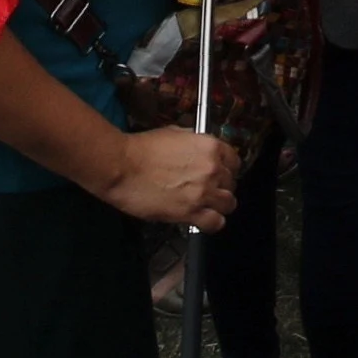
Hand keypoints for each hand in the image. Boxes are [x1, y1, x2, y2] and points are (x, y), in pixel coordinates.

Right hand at [98, 125, 241, 230]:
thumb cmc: (141, 149)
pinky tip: (203, 221)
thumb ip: (193, 141)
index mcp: (210, 147)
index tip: (219, 175)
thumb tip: (197, 147)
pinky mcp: (191, 213)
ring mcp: (204, 192)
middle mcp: (213, 169)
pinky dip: (212, 223)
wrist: (122, 166)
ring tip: (208, 207)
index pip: (234, 161)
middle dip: (222, 188)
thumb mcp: (174, 133)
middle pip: (232, 184)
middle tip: (209, 192)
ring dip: (220, 206)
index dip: (227, 170)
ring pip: (229, 204)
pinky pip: (216, 223)